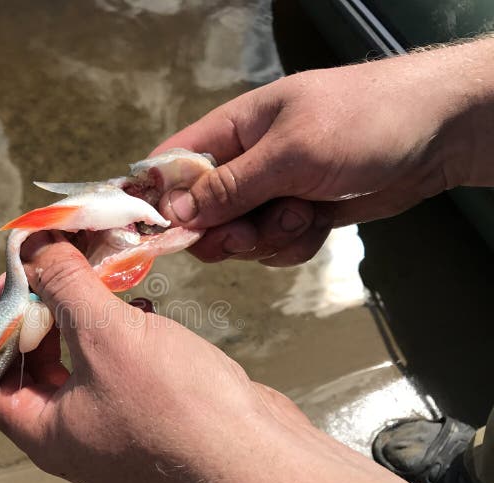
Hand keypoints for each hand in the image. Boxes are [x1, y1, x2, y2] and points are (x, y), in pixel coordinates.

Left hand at [0, 232, 305, 482]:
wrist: (259, 462)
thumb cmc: (175, 410)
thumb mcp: (106, 336)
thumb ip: (66, 286)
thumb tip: (36, 246)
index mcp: (45, 434)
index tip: (15, 279)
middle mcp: (75, 438)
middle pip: (35, 366)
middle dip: (44, 312)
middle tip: (57, 268)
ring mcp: (117, 431)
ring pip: (83, 364)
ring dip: (85, 318)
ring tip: (98, 280)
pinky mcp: (154, 418)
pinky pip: (121, 369)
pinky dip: (122, 335)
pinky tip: (142, 310)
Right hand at [152, 37, 493, 265]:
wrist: (439, 134)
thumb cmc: (365, 121)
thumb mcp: (290, 152)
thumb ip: (230, 186)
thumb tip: (174, 211)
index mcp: (233, 130)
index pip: (174, 164)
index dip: (159, 198)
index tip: (161, 231)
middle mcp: (247, 162)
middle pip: (201, 214)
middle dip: (223, 232)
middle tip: (246, 234)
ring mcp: (273, 191)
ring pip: (239, 236)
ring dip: (267, 238)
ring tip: (303, 215)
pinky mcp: (299, 214)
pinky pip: (274, 246)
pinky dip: (293, 245)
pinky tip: (319, 224)